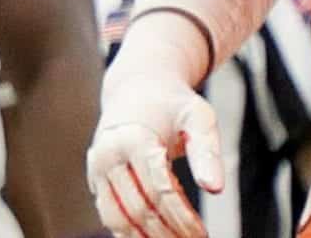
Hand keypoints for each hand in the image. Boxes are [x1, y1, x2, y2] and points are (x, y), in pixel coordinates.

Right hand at [88, 65, 223, 237]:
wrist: (135, 87)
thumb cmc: (173, 104)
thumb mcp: (198, 117)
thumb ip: (207, 151)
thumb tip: (215, 189)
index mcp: (133, 137)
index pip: (158, 190)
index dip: (182, 217)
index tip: (202, 235)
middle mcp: (109, 153)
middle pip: (139, 208)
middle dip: (168, 232)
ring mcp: (97, 167)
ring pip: (118, 217)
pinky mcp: (95, 177)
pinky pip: (108, 213)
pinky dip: (127, 233)